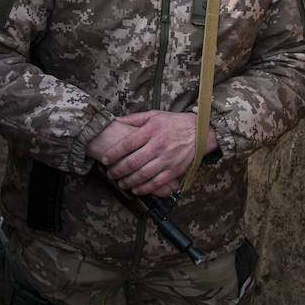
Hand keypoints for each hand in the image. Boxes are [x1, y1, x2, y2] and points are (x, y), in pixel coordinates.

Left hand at [87, 110, 215, 197]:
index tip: (105, 159)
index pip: (127, 144)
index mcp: (152, 130)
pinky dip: (144, 188)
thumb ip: (134, 119)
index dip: (113, 153)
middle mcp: (158, 145)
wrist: (199, 132)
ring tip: (120, 183)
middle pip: (133, 162)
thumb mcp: (154, 115)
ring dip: (129, 181)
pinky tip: (136, 189)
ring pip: (143, 175)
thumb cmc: (174, 123)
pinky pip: (157, 183)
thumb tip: (115, 120)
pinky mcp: (174, 170)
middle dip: (118, 170)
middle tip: (110, 173)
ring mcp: (167, 159)